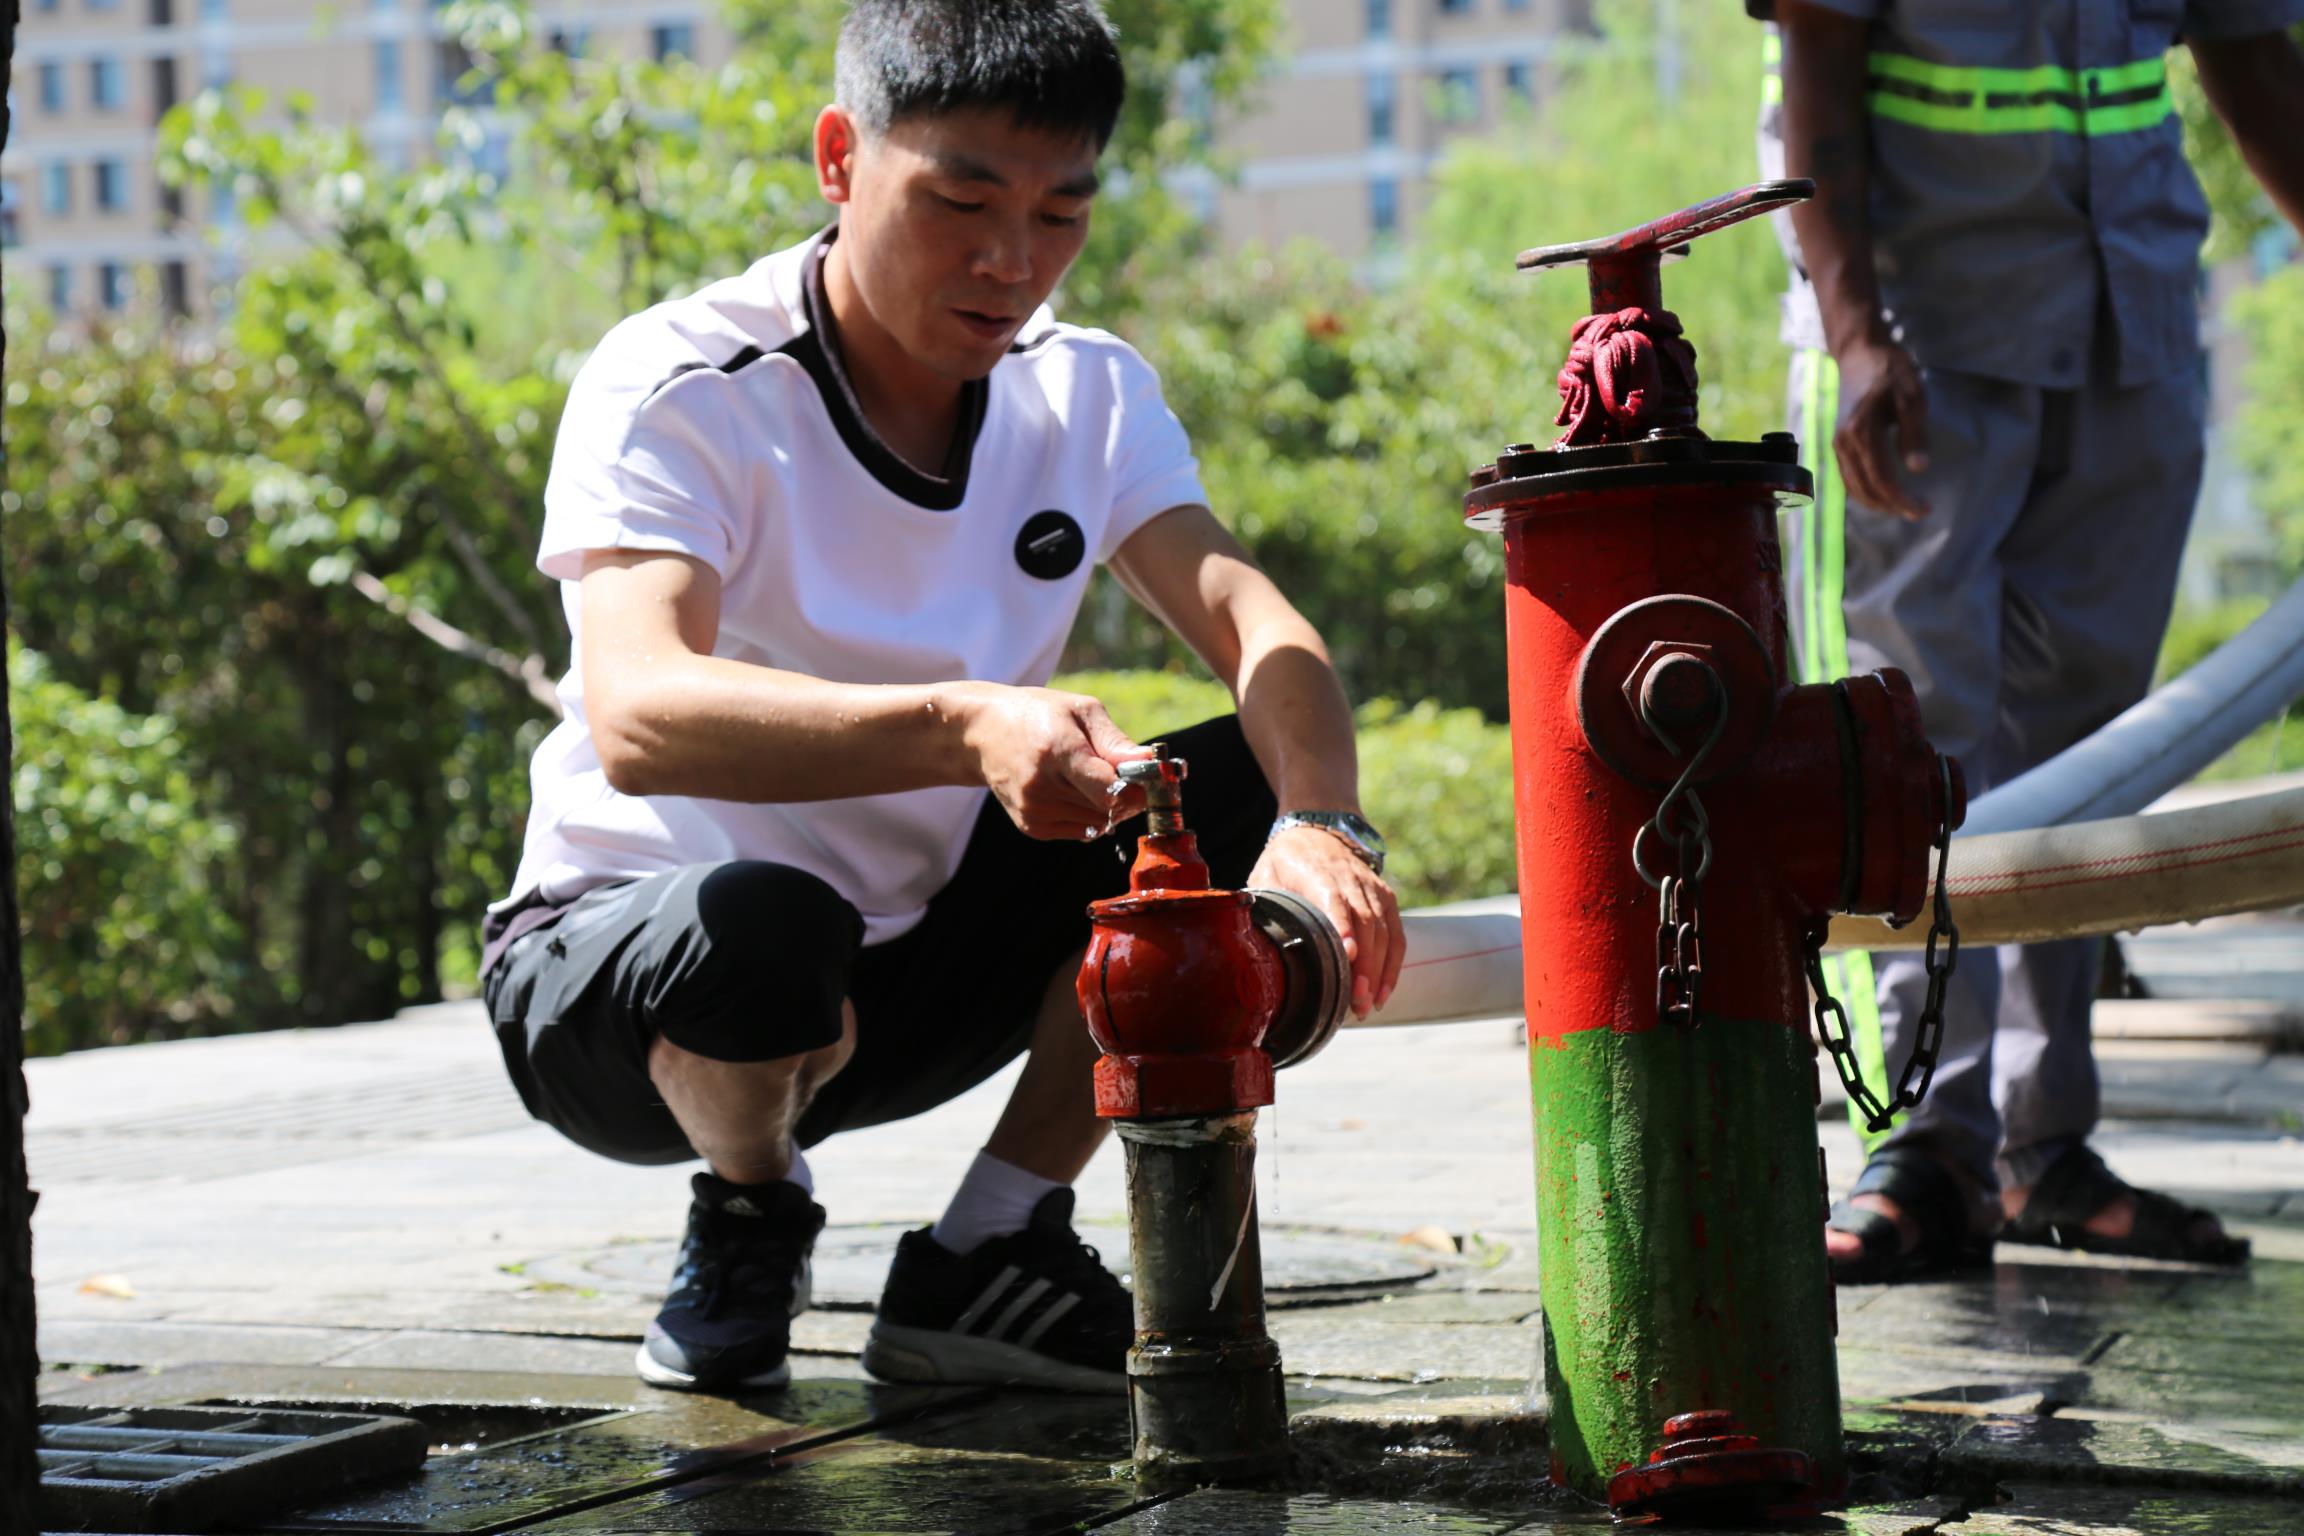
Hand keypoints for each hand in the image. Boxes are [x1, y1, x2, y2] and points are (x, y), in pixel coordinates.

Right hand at [961, 685, 1151, 840]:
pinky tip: (1073, 790)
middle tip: (1117, 772)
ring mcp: (1035, 810)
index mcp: (1058, 751)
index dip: (1137, 789)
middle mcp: (1043, 786)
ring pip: (1100, 823)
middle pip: (1110, 808)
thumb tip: (1149, 763)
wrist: (982, 733)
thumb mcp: (1079, 710)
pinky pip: (1083, 831)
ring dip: (1108, 805)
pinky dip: (1089, 814)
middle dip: (1126, 795)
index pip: (1111, 790)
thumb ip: (1115, 741)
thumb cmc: (1037, 715)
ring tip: (1089, 777)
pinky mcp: (1032, 827)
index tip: (1144, 778)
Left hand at [1248, 824, 1402, 1018]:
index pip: (1334, 901)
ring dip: (1379, 972)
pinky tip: (1382, 991)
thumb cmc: (1286, 862)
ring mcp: (1373, 889)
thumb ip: (1262, 904)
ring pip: (1384, 932)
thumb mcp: (1266, 874)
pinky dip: (1393, 964)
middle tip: (1356, 1003)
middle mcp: (1351, 880)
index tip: (1348, 956)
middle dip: (1364, 966)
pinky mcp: (1386, 899)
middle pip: (1365, 924)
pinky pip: (1396, 934)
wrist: (1319, 831)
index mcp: (1317, 873)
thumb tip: (1249, 943)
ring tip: (1368, 1005)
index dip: (1343, 928)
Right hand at [1832, 336, 1930, 519]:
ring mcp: (1837, 443)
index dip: (1902, 498)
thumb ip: (1913, 434)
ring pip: (1853, 486)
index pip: (1881, 478)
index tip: (1924, 508)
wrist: (1860, 351)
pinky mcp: (1838, 441)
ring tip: (1901, 507)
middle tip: (1917, 512)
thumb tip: (1918, 469)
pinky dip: (1864, 490)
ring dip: (1876, 501)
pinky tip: (1881, 493)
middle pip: (1865, 488)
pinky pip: (1848, 476)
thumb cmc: (1890, 370)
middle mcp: (1843, 442)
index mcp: (1861, 432)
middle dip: (1891, 505)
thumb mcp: (1912, 397)